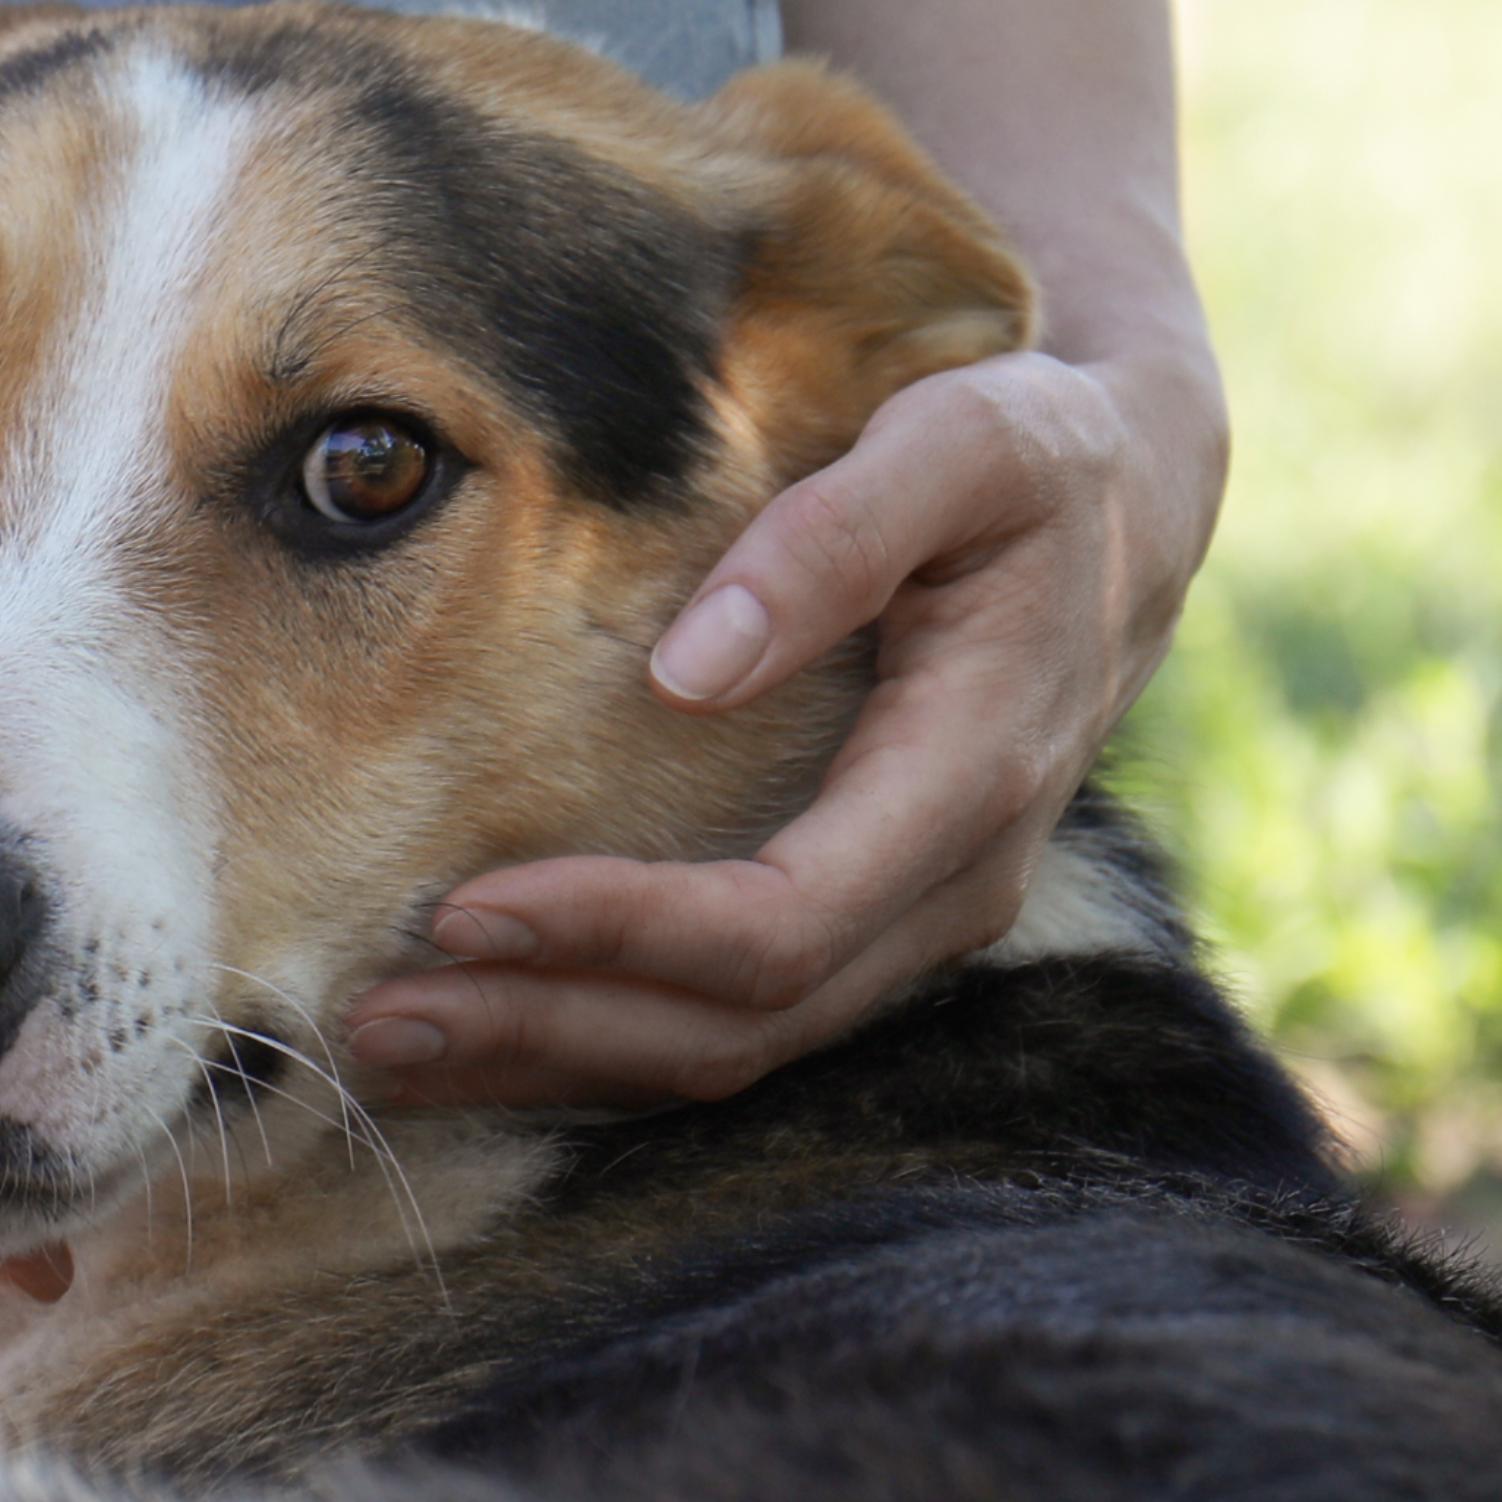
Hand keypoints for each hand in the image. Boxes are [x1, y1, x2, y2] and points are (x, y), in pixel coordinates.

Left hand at [337, 345, 1224, 1109]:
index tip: (463, 909)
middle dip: (551, 1029)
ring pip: (732, 1046)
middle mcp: (949, 885)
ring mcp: (915, 919)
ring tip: (390, 1047)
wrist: (1128, 502)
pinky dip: (603, 1034)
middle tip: (374, 1022)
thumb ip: (838, 536)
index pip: (778, 921)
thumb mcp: (964, 443)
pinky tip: (485, 1021)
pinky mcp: (869, 915)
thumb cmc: (1033, 454)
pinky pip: (737, 1016)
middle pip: (740, 1021)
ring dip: (558, 1058)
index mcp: (970, 779)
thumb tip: (690, 666)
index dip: (620, 933)